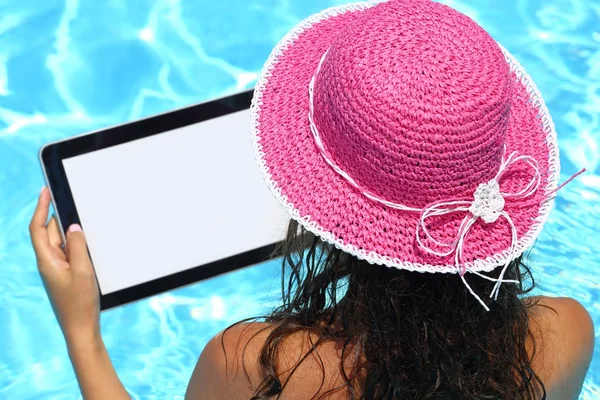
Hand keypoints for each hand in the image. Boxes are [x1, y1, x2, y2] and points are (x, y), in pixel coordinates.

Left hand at [29, 187, 100, 344]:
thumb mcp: (83, 271)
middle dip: (60, 218)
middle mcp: (48, 263)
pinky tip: (89, 244)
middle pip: (50, 233)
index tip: (45, 191)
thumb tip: (73, 227)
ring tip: (86, 225)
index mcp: (47, 261)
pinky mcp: (65, 275)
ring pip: (61, 243)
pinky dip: (77, 245)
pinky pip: (69, 253)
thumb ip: (78, 246)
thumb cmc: (80, 304)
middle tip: (74, 202)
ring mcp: (56, 269)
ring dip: (72, 234)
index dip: (41, 208)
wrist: (81, 330)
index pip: (38, 228)